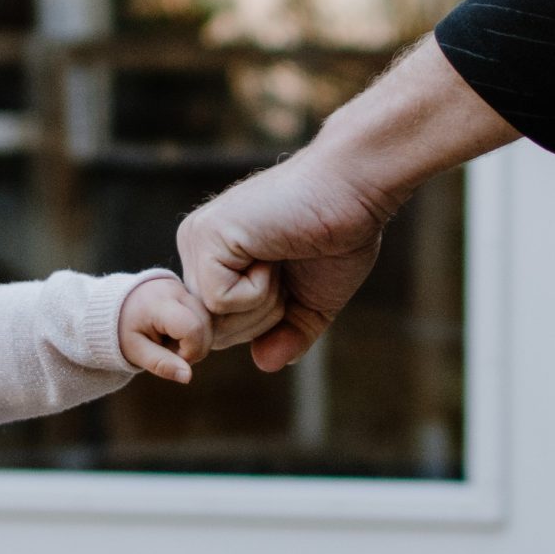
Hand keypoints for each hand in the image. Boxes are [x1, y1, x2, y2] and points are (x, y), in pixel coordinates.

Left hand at [117, 275, 210, 384]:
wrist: (111, 307)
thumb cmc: (121, 331)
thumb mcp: (135, 351)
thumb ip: (161, 364)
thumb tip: (188, 377)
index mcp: (158, 303)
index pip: (192, 329)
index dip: (190, 351)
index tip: (171, 357)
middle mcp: (175, 289)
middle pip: (205, 324)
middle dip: (195, 347)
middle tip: (169, 351)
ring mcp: (184, 288)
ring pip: (210, 319)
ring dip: (197, 339)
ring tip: (171, 341)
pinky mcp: (188, 290)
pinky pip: (206, 314)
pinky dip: (197, 329)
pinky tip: (178, 334)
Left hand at [175, 152, 390, 372]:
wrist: (357, 189)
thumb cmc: (339, 236)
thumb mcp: (311, 300)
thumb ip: (286, 334)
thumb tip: (264, 364)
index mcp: (217, 260)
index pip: (219, 327)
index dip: (260, 324)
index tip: (287, 285)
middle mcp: (198, 248)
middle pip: (212, 331)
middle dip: (261, 320)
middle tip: (288, 270)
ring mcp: (197, 240)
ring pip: (213, 321)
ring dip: (262, 305)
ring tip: (282, 258)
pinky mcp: (206, 237)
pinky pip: (219, 302)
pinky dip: (257, 290)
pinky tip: (273, 251)